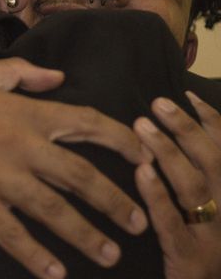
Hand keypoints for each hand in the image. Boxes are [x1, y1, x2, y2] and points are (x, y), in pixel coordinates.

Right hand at [0, 58, 149, 278]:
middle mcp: (18, 148)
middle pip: (79, 176)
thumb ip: (22, 72)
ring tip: (110, 255)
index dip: (120, 139)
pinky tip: (55, 273)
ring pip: (54, 212)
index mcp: (23, 113)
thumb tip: (58, 76)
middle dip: (114, 200)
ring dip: (86, 236)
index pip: (85, 123)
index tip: (141, 155)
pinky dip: (36, 257)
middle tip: (137, 221)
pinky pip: (13, 236)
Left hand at [134, 92, 220, 278]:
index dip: (210, 121)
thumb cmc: (205, 251)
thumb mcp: (212, 212)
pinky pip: (172, 223)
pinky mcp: (191, 259)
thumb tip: (189, 131)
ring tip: (142, 127)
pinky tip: (141, 172)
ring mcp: (213, 236)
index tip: (186, 94)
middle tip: (158, 104)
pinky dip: (157, 195)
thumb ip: (201, 174)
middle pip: (211, 161)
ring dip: (167, 153)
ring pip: (191, 186)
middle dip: (185, 129)